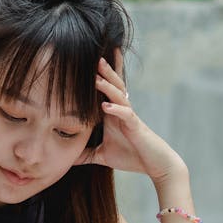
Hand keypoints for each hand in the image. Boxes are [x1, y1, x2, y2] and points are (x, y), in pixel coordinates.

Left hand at [78, 54, 186, 186]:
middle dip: (104, 73)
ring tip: (96, 78)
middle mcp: (120, 111)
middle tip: (93, 58)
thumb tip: (69, 158)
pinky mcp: (136, 126)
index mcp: (112, 114)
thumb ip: (86, 154)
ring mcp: (129, 117)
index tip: (86, 65)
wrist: (154, 164)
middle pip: (112, 87)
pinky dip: (116, 110)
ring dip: (108, 87)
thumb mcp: (102, 156)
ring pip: (119, 96)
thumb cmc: (130, 156)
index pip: (104, 92)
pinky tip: (106, 106)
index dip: (99, 78)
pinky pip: (126, 114)